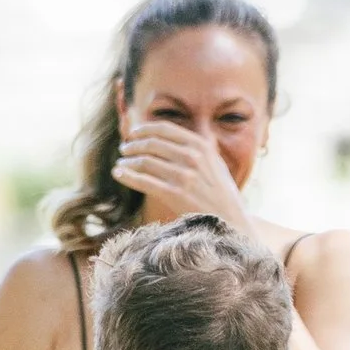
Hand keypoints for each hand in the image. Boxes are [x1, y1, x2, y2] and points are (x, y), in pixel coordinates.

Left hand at [113, 120, 248, 225]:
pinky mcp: (174, 194)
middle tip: (124, 149)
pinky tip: (118, 173)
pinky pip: (143, 181)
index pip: (165, 129)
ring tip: (121, 164)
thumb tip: (172, 135)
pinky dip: (126, 175)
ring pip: (144, 161)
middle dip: (133, 145)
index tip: (134, 133)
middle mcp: (192, 157)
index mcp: (201, 145)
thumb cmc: (221, 192)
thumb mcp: (215, 163)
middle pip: (151, 144)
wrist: (231, 220)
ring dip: (127, 161)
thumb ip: (197, 147)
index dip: (145, 129)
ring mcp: (183, 176)